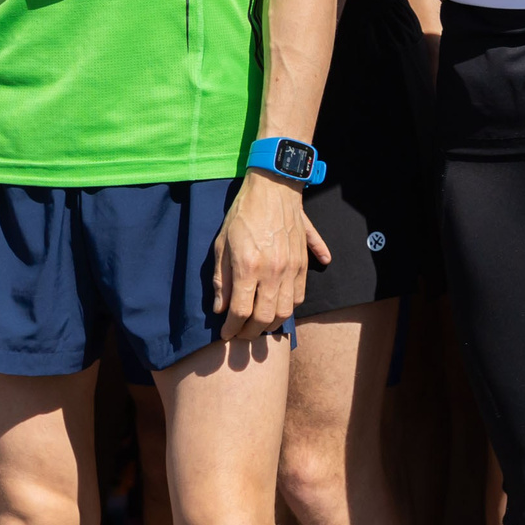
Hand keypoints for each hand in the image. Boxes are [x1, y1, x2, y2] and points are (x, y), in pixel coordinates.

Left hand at [211, 171, 327, 339]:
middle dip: (252, 332)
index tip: (225, 334)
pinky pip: (302, 292)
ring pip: (288, 309)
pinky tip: (283, 306)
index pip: (240, 311)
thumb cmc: (243, 215)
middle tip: (242, 335)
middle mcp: (273, 271)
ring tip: (261, 324)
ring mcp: (293, 267)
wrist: (274, 189)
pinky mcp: (304, 261)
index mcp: (248, 267)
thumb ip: (220, 279)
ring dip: (274, 322)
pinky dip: (293, 305)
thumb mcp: (221, 245)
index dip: (231, 328)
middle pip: (266, 316)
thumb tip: (221, 308)